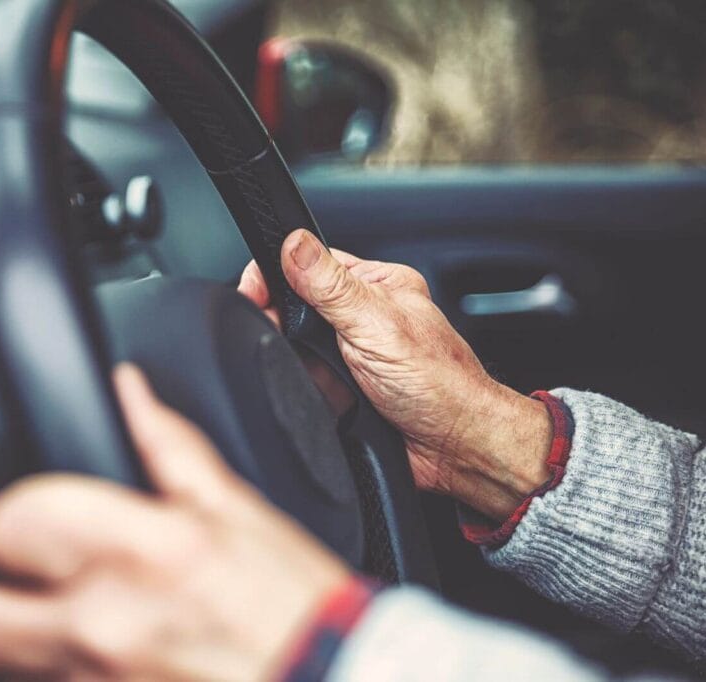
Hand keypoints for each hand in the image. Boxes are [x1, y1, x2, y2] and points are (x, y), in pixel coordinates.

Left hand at [0, 365, 350, 680]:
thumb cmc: (296, 607)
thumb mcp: (239, 510)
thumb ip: (169, 447)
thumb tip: (130, 391)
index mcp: (139, 550)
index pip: (9, 522)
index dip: (18, 516)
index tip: (40, 523)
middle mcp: (104, 625)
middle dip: (0, 600)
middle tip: (43, 589)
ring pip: (11, 668)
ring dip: (38, 648)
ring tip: (93, 632)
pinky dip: (73, 681)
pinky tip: (119, 665)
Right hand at [238, 230, 551, 520]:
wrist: (453, 449)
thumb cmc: (439, 385)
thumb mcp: (376, 323)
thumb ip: (330, 286)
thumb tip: (295, 243)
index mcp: (375, 285)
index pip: (309, 263)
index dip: (275, 274)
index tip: (253, 292)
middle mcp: (363, 316)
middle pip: (296, 306)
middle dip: (284, 325)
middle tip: (285, 339)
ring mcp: (352, 354)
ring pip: (296, 348)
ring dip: (298, 364)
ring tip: (320, 377)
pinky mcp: (344, 389)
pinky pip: (305, 382)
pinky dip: (306, 391)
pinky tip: (322, 398)